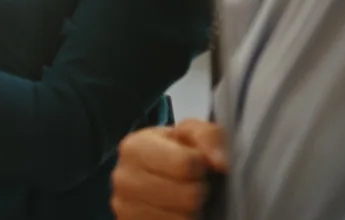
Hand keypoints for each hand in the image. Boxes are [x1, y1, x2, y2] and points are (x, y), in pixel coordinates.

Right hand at [111, 120, 227, 218]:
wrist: (152, 174)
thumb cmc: (172, 152)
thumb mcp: (190, 133)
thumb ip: (208, 136)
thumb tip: (220, 163)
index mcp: (134, 147)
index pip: (185, 164)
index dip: (201, 166)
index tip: (196, 165)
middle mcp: (123, 178)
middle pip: (188, 196)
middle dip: (198, 191)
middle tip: (189, 183)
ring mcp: (124, 206)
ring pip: (182, 219)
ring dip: (190, 211)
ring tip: (181, 198)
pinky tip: (173, 211)